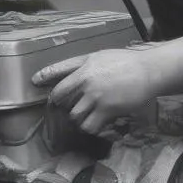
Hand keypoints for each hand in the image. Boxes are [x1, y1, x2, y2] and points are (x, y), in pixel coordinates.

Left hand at [32, 48, 163, 135]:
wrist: (148, 71)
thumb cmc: (125, 62)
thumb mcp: (100, 56)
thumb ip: (82, 64)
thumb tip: (69, 73)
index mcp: (84, 66)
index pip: (57, 72)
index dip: (44, 77)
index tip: (35, 81)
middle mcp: (86, 81)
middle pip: (61, 98)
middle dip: (61, 104)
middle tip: (68, 106)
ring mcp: (95, 96)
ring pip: (74, 115)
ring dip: (77, 117)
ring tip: (85, 116)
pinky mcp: (106, 110)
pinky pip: (90, 125)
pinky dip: (90, 127)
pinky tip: (95, 124)